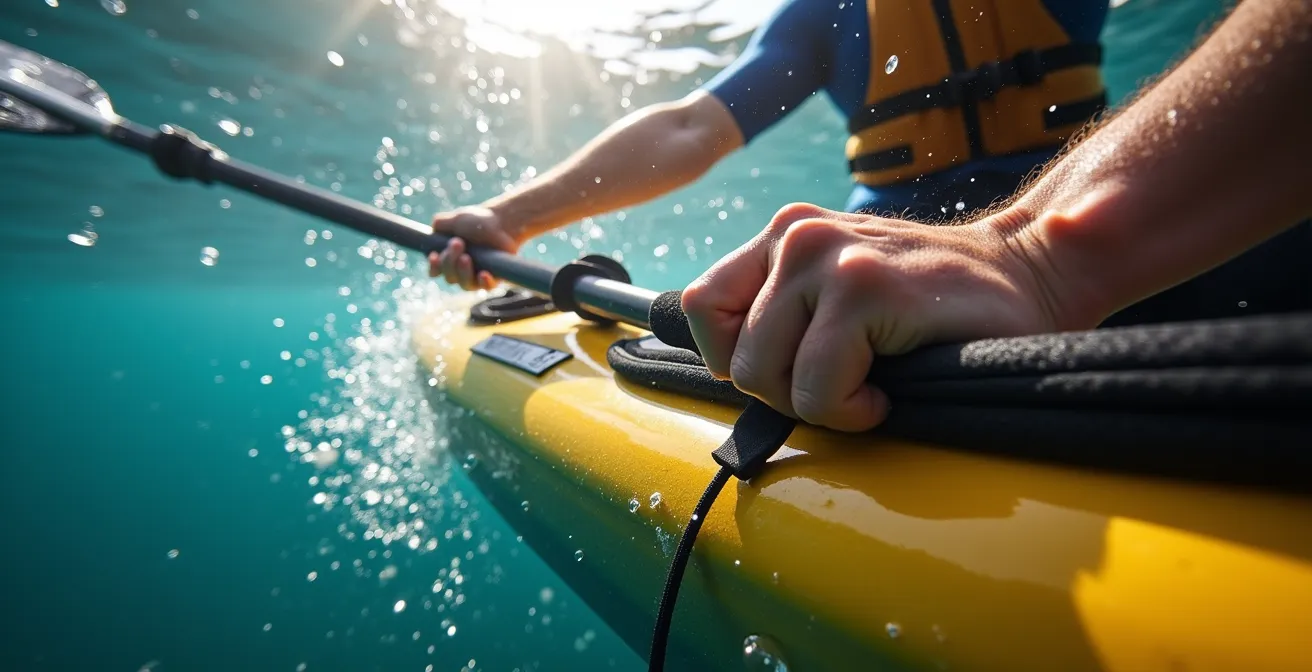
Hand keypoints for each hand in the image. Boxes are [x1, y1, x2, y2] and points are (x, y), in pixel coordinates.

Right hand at [427, 206, 524, 289]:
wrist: (503, 222)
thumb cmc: (478, 221)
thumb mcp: (456, 220)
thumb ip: (440, 224)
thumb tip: (432, 230)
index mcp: (449, 259)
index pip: (436, 271)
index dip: (434, 267)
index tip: (434, 255)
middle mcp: (461, 271)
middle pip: (449, 277)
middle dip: (450, 261)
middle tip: (458, 243)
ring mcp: (477, 276)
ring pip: (465, 285)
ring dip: (463, 272)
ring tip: (466, 257)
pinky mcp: (493, 279)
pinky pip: (487, 287)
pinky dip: (484, 283)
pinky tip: (483, 274)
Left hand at [681, 203, 1067, 431]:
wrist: (1028, 275)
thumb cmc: (931, 304)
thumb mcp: (836, 292)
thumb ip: (779, 312)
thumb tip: (714, 368)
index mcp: (783, 235)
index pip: (700, 307)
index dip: (734, 357)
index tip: (791, 370)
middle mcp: (796, 235)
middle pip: (733, 357)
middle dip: (785, 393)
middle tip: (843, 385)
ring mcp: (827, 256)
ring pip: (766, 376)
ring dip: (818, 404)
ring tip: (866, 386)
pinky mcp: (863, 287)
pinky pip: (818, 389)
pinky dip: (851, 411)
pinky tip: (888, 392)